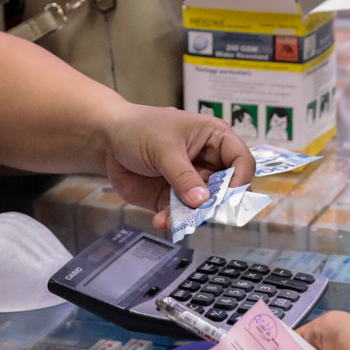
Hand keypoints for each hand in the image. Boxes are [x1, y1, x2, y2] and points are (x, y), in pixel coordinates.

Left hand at [101, 107, 254, 228]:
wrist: (107, 140)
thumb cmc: (139, 129)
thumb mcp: (163, 148)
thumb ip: (183, 175)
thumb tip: (202, 200)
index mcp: (215, 139)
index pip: (242, 161)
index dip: (240, 179)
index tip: (227, 196)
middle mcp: (208, 162)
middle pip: (226, 190)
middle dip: (214, 205)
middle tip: (200, 214)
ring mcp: (192, 182)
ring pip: (203, 207)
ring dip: (190, 217)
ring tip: (172, 221)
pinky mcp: (174, 198)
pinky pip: (181, 214)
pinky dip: (173, 221)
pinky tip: (161, 221)